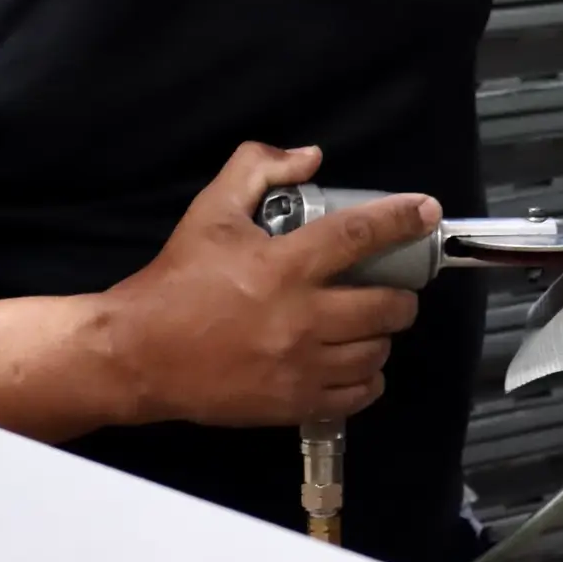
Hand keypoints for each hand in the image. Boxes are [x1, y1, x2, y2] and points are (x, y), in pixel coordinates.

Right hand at [101, 142, 438, 427]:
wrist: (137, 354)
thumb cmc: (177, 280)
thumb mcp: (210, 212)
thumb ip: (257, 171)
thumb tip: (309, 158)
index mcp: (283, 266)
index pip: (358, 236)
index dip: (400, 220)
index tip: (426, 212)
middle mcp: (301, 318)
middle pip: (386, 306)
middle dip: (400, 293)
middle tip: (389, 285)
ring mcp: (301, 366)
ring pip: (376, 352)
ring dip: (381, 335)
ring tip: (366, 323)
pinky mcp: (294, 403)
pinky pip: (359, 394)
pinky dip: (367, 377)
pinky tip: (353, 362)